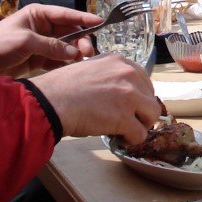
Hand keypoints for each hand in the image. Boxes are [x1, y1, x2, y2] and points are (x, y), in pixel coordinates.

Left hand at [0, 3, 100, 78]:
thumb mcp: (26, 42)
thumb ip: (51, 46)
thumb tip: (73, 52)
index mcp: (38, 15)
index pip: (66, 14)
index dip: (84, 18)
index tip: (101, 22)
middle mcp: (42, 27)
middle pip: (69, 31)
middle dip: (80, 41)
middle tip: (87, 52)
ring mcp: (41, 43)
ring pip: (66, 46)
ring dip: (74, 53)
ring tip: (81, 61)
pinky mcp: (39, 58)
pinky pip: (58, 59)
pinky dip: (65, 64)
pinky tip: (71, 69)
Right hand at [31, 54, 159, 144]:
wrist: (49, 101)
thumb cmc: (61, 88)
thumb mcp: (90, 69)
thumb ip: (108, 76)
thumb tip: (119, 93)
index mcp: (119, 61)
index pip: (143, 80)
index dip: (138, 96)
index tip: (129, 106)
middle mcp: (128, 74)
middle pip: (150, 97)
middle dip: (141, 111)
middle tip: (127, 120)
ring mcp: (129, 95)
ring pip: (152, 114)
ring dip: (140, 125)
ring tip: (125, 131)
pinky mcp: (124, 117)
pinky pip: (140, 134)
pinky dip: (132, 140)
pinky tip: (120, 139)